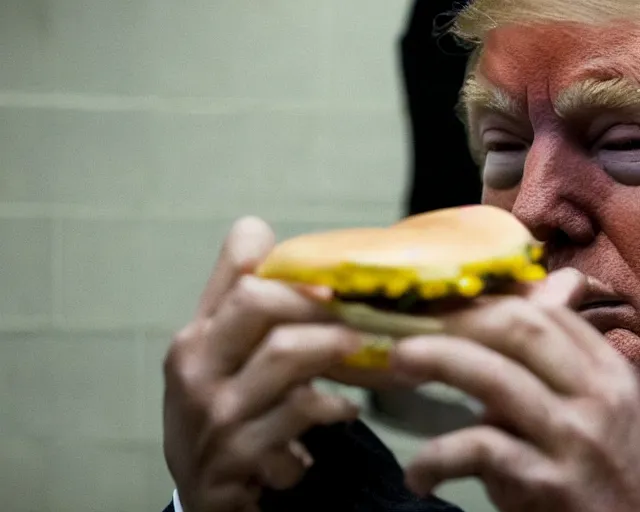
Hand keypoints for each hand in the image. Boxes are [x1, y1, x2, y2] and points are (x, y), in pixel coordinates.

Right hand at [163, 217, 361, 511]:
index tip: (331, 283)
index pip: (240, 274)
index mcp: (196, 335)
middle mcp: (196, 365)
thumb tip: (260, 230)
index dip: (289, 269)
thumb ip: (237, 298)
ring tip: (361, 354)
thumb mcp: (216, 354)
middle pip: (258, 301)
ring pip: (286, 353)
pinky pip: (299, 413)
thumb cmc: (217, 408)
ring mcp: (214, 410)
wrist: (201, 489)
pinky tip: (345, 410)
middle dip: (316, 303)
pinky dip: (333, 408)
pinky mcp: (238, 454)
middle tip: (356, 316)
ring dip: (334, 350)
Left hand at [393, 268, 639, 511]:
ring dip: (436, 360)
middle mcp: (596, 397)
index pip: (545, 312)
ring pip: (494, 377)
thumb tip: (520, 301)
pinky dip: (436, 457)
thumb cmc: (602, 470)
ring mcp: (573, 439)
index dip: (485, 302)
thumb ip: (552, 362)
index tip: (442, 308)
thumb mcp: (590, 408)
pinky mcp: (548, 483)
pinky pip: (479, 449)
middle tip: (412, 327)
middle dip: (458, 319)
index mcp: (605, 371)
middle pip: (520, 328)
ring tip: (396, 362)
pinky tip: (418, 473)